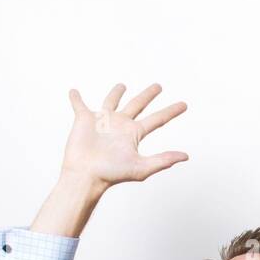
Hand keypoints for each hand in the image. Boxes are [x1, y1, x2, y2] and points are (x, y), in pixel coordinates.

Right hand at [60, 82, 188, 188]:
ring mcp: (102, 121)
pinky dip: (76, 99)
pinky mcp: (83, 119)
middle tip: (158, 86)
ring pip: (111, 102)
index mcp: (134, 134)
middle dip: (148, 95)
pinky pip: (79, 105)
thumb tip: (185, 157)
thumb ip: (163, 160)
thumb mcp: (141, 167)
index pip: (157, 120)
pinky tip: (74, 92)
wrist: (86, 174)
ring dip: (116, 93)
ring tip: (122, 86)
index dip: (171, 111)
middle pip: (138, 105)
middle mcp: (120, 125)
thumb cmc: (112, 174)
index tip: (184, 105)